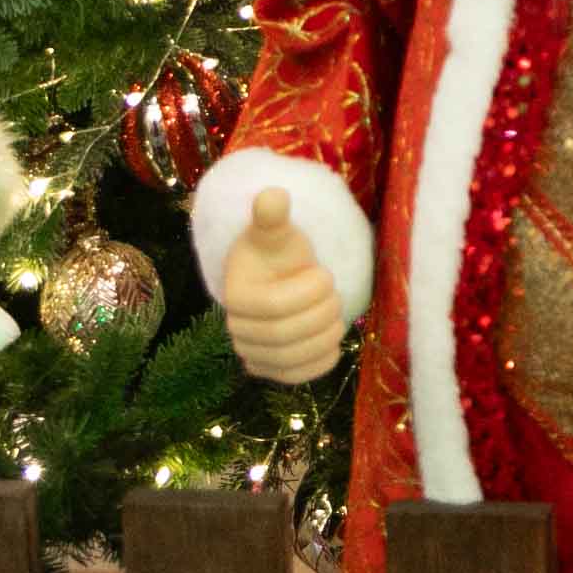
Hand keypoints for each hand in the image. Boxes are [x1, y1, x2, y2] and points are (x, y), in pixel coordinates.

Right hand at [221, 188, 348, 380]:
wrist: (278, 280)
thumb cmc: (279, 253)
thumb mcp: (277, 232)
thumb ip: (272, 217)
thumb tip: (272, 194)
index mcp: (236, 297)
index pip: (276, 306)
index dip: (310, 290)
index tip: (323, 272)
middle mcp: (238, 332)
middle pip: (285, 335)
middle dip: (321, 312)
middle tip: (335, 294)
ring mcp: (253, 354)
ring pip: (293, 358)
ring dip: (325, 336)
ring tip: (335, 314)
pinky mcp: (272, 370)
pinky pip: (297, 377)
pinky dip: (320, 362)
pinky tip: (331, 341)